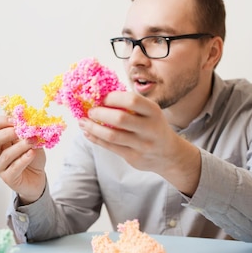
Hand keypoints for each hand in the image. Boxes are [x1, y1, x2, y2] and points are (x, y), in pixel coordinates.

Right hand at [0, 115, 46, 204]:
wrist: (38, 176)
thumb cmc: (31, 155)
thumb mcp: (31, 138)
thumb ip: (27, 130)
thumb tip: (26, 118)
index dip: (1, 121)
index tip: (16, 119)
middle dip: (6, 134)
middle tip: (20, 130)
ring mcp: (1, 166)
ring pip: (5, 155)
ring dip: (20, 146)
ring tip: (33, 141)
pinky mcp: (8, 178)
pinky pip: (14, 168)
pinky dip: (24, 159)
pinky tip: (32, 153)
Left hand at [79, 91, 200, 195]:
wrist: (169, 154)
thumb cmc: (152, 126)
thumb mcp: (149, 112)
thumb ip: (130, 105)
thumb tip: (99, 95)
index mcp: (153, 111)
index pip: (132, 100)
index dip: (113, 97)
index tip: (101, 98)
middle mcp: (150, 128)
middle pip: (120, 119)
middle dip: (100, 113)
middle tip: (89, 111)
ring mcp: (142, 145)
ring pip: (112, 136)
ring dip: (93, 128)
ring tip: (82, 122)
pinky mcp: (134, 157)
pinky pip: (110, 147)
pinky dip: (96, 139)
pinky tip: (88, 133)